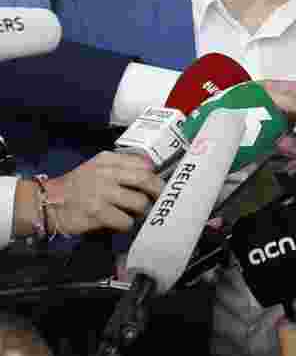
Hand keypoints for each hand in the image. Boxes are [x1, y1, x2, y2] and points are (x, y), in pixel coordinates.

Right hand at [46, 152, 163, 234]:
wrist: (47, 202)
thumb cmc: (77, 186)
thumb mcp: (96, 167)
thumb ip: (120, 166)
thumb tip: (150, 174)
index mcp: (107, 160)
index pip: (142, 164)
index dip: (155, 176)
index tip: (158, 185)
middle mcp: (106, 173)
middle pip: (145, 180)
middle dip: (157, 191)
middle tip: (158, 200)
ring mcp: (101, 193)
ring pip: (138, 203)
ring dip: (140, 211)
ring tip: (133, 213)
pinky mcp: (97, 212)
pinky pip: (125, 221)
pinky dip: (126, 224)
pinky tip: (119, 223)